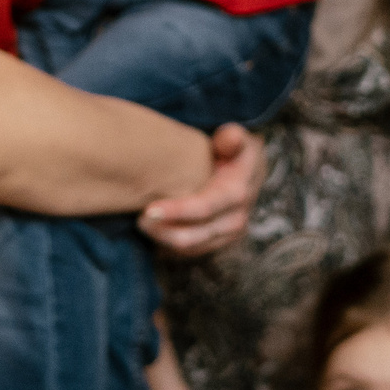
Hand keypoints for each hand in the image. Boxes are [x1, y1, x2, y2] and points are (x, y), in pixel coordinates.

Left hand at [139, 125, 261, 257]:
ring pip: (189, 248)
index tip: (148, 209)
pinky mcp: (219, 243)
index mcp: (236, 194)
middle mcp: (235, 219)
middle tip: (138, 217)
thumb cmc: (235, 151)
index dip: (175, 210)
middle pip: (192, 235)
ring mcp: (228, 235)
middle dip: (162, 230)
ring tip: (142, 222)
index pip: (203, 208)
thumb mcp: (237, 137)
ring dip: (163, 238)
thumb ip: (231, 136)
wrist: (251, 171)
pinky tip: (155, 230)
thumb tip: (229, 137)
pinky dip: (170, 245)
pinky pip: (190, 252)